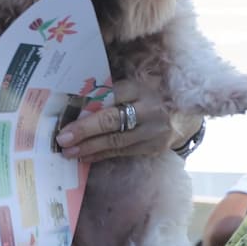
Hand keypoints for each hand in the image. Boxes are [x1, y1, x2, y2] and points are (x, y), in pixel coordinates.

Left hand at [54, 77, 173, 162]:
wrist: (184, 115)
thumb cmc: (150, 97)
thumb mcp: (135, 88)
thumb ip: (111, 93)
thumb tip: (76, 104)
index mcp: (140, 88)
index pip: (110, 95)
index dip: (87, 106)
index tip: (66, 115)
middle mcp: (149, 109)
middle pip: (112, 120)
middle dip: (84, 130)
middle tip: (63, 138)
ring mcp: (153, 131)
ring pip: (116, 141)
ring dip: (90, 148)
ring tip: (69, 152)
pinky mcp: (154, 147)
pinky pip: (123, 152)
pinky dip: (102, 155)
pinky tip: (86, 157)